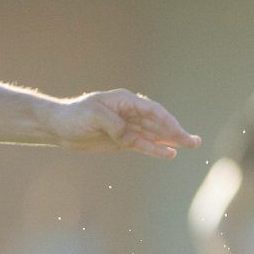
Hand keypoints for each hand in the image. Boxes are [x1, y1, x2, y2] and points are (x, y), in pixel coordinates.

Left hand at [49, 90, 200, 158]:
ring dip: (171, 140)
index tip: (178, 132)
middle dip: (176, 131)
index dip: (167, 121)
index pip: (152, 110)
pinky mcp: (123, 141)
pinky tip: (169, 153)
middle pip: (158, 122)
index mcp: (125, 101)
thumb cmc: (73, 116)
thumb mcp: (92, 116)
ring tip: (191, 145)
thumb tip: (128, 136)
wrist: (58, 128)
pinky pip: (143, 145)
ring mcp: (128, 127)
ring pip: (154, 134)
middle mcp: (130, 112)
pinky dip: (155, 149)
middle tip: (194, 141)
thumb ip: (113, 124)